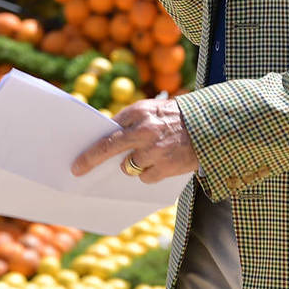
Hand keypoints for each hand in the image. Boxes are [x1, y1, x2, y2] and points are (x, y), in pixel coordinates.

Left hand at [70, 98, 197, 183]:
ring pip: (129, 167)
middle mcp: (145, 130)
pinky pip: (146, 177)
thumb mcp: (153, 110)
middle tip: (78, 169)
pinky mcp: (166, 166)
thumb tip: (107, 139)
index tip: (79, 158)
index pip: (109, 130)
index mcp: (140, 111)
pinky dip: (150, 173)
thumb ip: (131, 122)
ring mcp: (155, 149)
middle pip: (109, 148)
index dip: (93, 145)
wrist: (209, 126)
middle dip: (92, 160)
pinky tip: (162, 162)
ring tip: (149, 155)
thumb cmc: (175, 118)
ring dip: (133, 165)